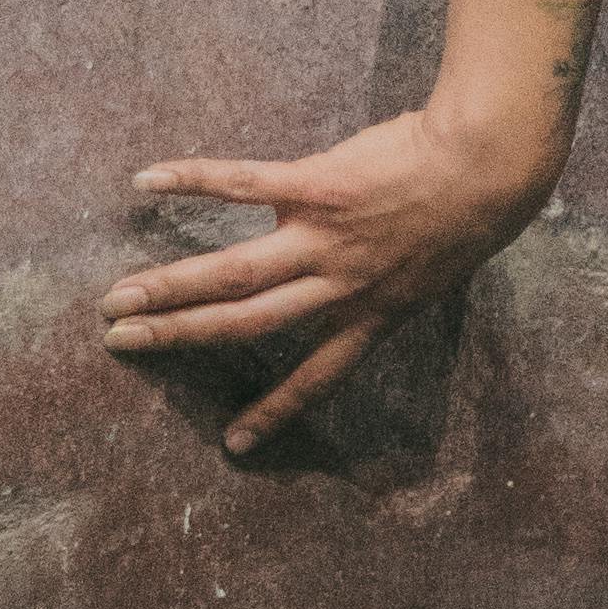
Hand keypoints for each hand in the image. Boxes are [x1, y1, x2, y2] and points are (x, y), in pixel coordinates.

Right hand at [97, 103, 552, 453]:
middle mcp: (339, 286)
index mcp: (370, 313)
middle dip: (181, 336)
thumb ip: (392, 283)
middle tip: (124, 342)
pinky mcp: (314, 185)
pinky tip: (146, 183)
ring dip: (169, 286)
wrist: (488, 162)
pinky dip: (192, 180)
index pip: (317, 376)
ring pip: (233, 273)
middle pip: (246, 323)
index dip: (276, 410)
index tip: (235, 446)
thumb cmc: (469, 209)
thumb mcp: (436, 269)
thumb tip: (366, 279)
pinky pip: (242, 184)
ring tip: (119, 297)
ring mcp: (323, 237)